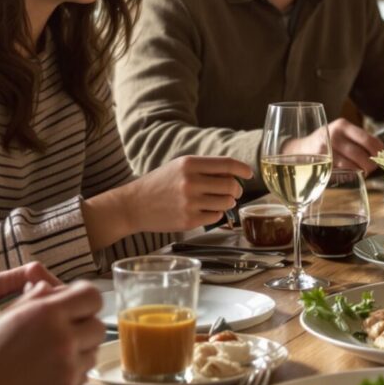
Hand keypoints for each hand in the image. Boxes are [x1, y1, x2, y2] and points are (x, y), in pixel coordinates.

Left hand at [0, 263, 63, 379]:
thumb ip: (0, 300)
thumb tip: (38, 290)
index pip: (33, 274)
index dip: (51, 285)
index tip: (61, 304)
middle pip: (39, 292)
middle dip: (52, 306)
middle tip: (59, 325)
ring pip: (34, 313)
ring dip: (43, 322)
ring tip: (50, 338)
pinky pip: (23, 331)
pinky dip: (32, 337)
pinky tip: (36, 351)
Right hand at [0, 280, 106, 384]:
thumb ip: (30, 303)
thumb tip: (48, 289)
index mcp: (45, 314)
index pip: (91, 296)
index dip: (84, 300)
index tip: (75, 307)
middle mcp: (63, 340)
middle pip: (97, 328)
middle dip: (82, 330)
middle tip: (59, 339)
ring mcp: (68, 372)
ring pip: (90, 358)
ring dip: (74, 358)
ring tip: (42, 366)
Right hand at [105, 155, 249, 236]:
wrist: (134, 205)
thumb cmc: (159, 184)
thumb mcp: (179, 167)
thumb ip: (205, 168)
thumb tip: (234, 174)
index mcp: (189, 164)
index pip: (227, 164)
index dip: (242, 169)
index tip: (249, 174)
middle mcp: (190, 182)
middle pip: (231, 185)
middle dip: (236, 189)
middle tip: (234, 192)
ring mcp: (190, 202)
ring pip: (226, 203)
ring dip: (227, 203)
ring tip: (217, 201)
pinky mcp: (189, 220)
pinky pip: (216, 217)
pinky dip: (215, 214)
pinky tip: (205, 211)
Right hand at [324, 118, 383, 172]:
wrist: (301, 149)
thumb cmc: (327, 142)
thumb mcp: (341, 133)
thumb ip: (359, 139)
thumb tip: (382, 150)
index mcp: (343, 126)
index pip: (367, 139)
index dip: (378, 150)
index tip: (383, 156)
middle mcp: (334, 136)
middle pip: (360, 153)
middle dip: (371, 164)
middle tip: (373, 167)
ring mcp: (327, 150)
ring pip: (351, 164)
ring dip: (361, 170)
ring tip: (364, 171)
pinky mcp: (322, 163)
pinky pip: (341, 171)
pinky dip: (351, 173)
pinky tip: (353, 173)